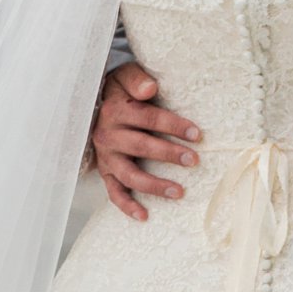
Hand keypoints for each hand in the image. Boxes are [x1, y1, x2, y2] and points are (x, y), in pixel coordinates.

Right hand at [90, 63, 200, 222]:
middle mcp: (108, 135)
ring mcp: (106, 156)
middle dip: (169, 154)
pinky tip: (144, 216)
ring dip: (154, 185)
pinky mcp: (104, 171)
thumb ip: (137, 79)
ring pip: (129, 175)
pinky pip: (113, 192)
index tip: (197, 134)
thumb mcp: (125, 75)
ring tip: (179, 192)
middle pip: (141, 147)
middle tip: (194, 160)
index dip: (173, 126)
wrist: (95, 102)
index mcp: (116, 110)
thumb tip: (150, 88)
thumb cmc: (120, 89)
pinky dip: (127, 205)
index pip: (148, 119)